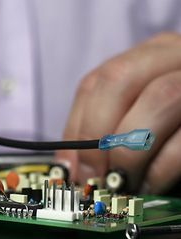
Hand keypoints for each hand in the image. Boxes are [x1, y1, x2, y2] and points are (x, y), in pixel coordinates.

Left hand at [55, 32, 180, 193]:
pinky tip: (151, 184)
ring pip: (159, 98)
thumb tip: (71, 168)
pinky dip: (164, 165)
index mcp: (151, 54)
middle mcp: (178, 55)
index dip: (77, 126)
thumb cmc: (178, 120)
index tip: (68, 167)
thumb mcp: (145, 112)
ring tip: (121, 184)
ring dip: (130, 151)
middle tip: (93, 176)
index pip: (97, 81)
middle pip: (120, 79)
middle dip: (97, 134)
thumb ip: (111, 129)